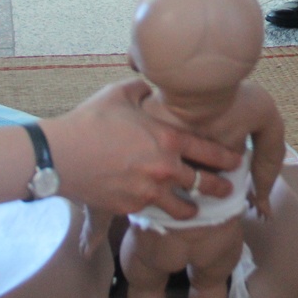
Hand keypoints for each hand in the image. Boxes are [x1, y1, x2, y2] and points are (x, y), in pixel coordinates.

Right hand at [43, 79, 242, 218]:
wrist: (60, 156)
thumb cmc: (89, 121)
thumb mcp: (120, 95)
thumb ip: (143, 90)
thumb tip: (152, 85)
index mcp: (168, 139)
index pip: (209, 150)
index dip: (227, 157)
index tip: (237, 161)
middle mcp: (165, 168)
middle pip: (204, 183)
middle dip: (220, 187)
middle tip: (228, 190)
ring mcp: (149, 191)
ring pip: (183, 208)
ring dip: (192, 208)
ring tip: (196, 209)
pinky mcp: (131, 208)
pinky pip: (154, 212)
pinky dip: (160, 211)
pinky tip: (164, 212)